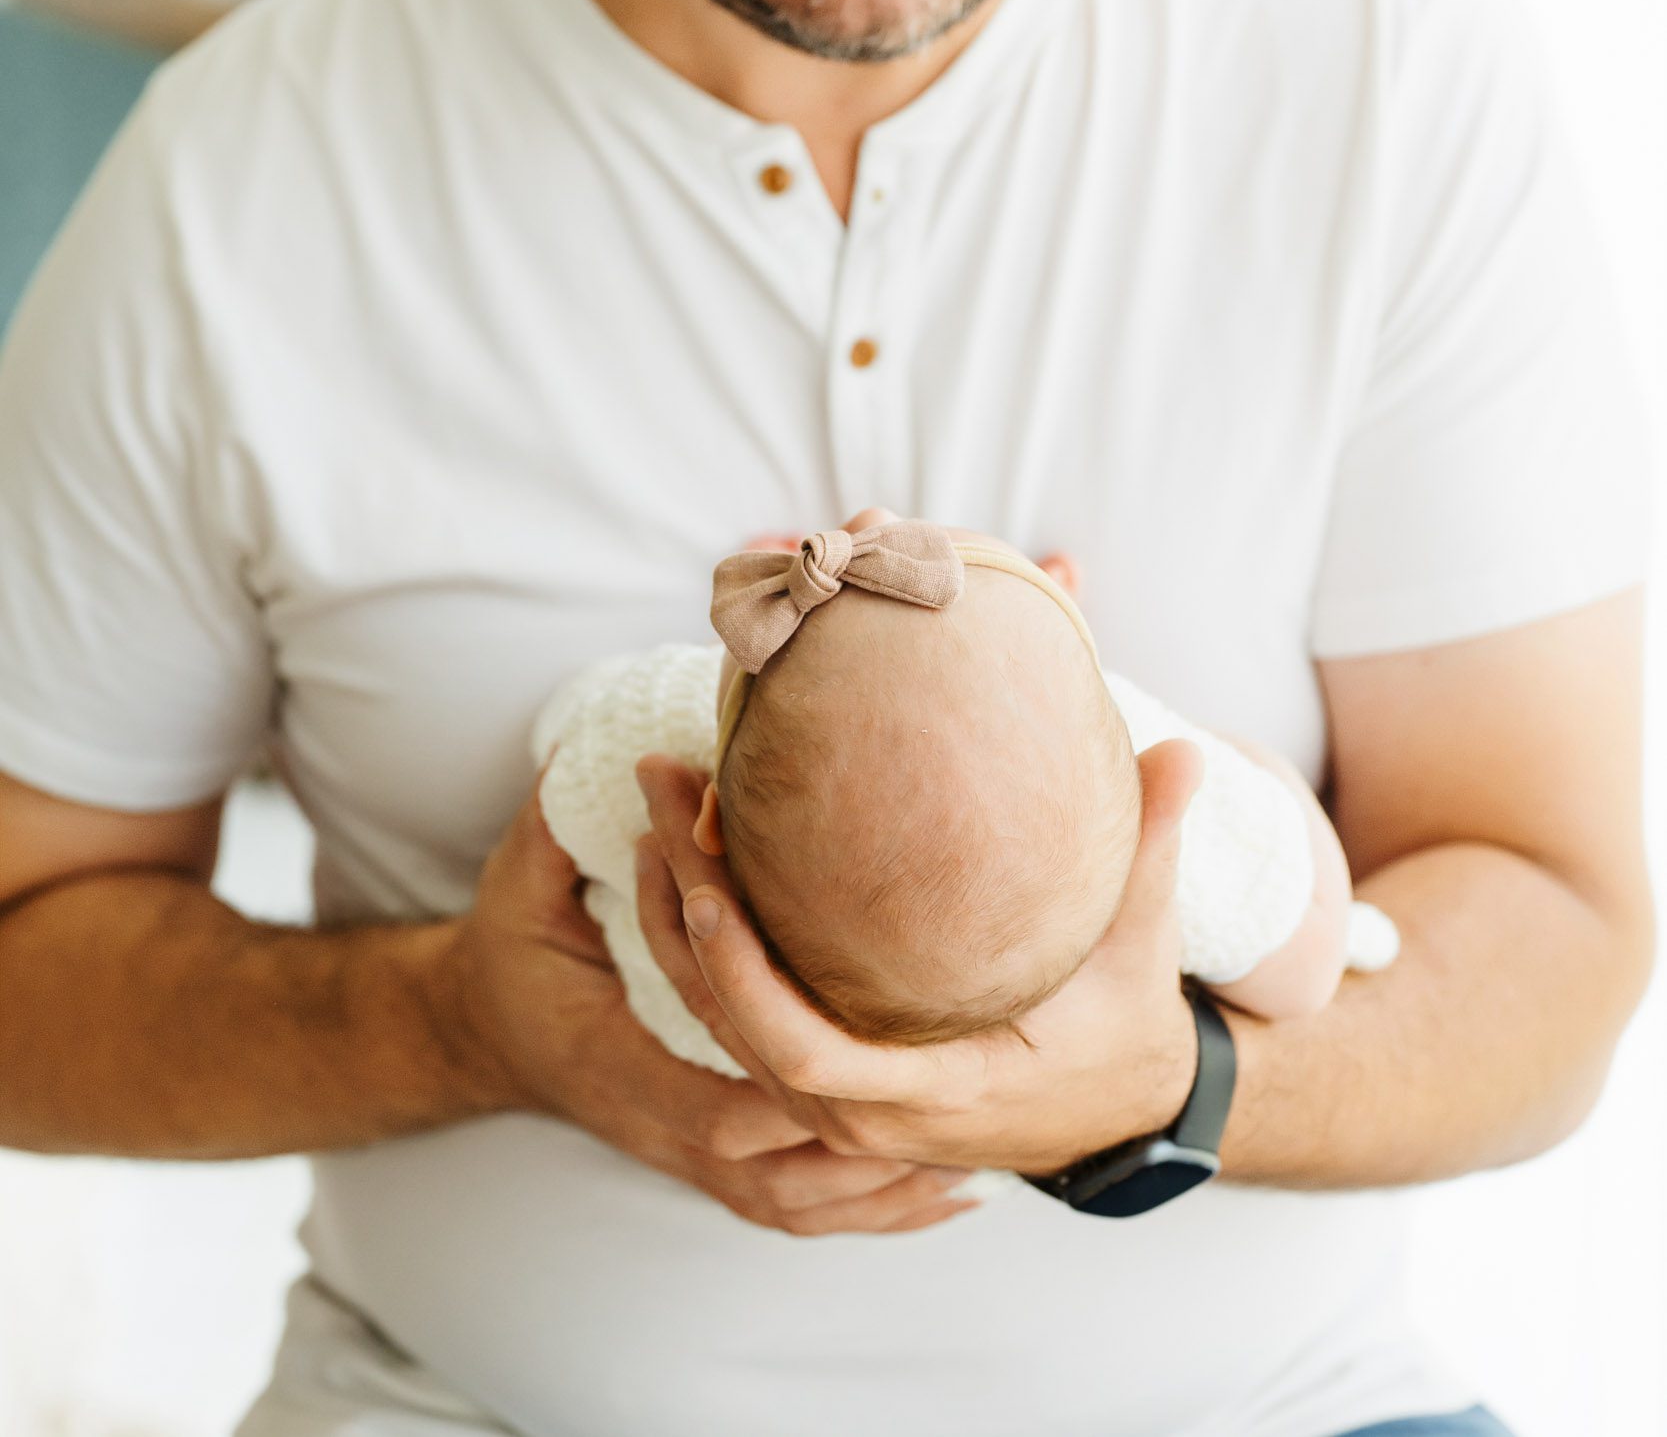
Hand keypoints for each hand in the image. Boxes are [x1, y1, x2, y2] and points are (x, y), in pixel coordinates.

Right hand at [435, 786, 977, 1235]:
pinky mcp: (701, 1154)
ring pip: (782, 1205)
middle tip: (950, 1126)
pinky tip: (937, 1204)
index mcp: (611, 1066)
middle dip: (854, 1159)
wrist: (473, 1028)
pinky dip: (860, 1216)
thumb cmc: (506, 949)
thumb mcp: (519, 884)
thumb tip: (602, 746)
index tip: (867, 1076)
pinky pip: (785, 1209)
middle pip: (764, 1175)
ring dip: (869, 1199)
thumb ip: (562, 826)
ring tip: (962, 1177)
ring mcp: (676, 1149)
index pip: (709, 1111)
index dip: (788, 1104)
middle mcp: (650, 1124)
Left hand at [635, 736, 1204, 1177]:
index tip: (702, 889)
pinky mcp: (835, 1081)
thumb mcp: (1141, 939)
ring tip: (661, 801)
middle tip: (662, 786)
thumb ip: (1154, 843)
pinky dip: (705, 950)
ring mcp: (847, 1106)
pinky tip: (687, 860)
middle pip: (737, 1028)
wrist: (1125, 1104)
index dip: (744, 979)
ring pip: (724, 1028)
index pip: (807, 1055)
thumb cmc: (1125, 1016)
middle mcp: (875, 1112)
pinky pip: (742, 1027)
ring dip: (678, 920)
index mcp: (942, 1089)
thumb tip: (1184, 752)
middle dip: (683, 909)